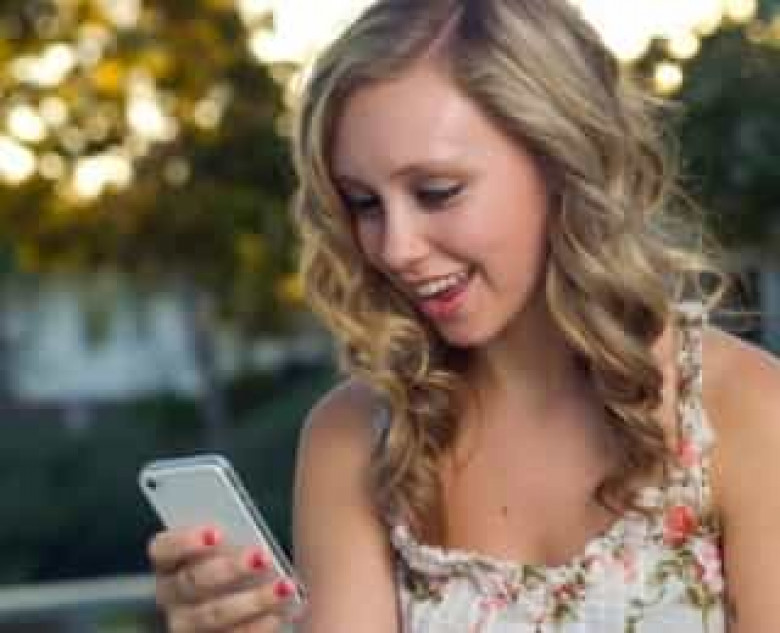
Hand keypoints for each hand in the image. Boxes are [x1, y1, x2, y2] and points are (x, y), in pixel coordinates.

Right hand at [148, 525, 300, 631]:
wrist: (245, 592)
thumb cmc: (239, 554)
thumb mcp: (232, 542)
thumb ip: (236, 535)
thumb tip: (254, 542)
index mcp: (169, 561)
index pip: (165, 548)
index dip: (187, 541)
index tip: (217, 532)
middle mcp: (171, 595)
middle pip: (193, 582)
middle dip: (230, 569)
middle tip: (263, 557)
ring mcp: (186, 625)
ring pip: (212, 615)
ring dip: (252, 601)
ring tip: (285, 587)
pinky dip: (258, 626)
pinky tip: (280, 613)